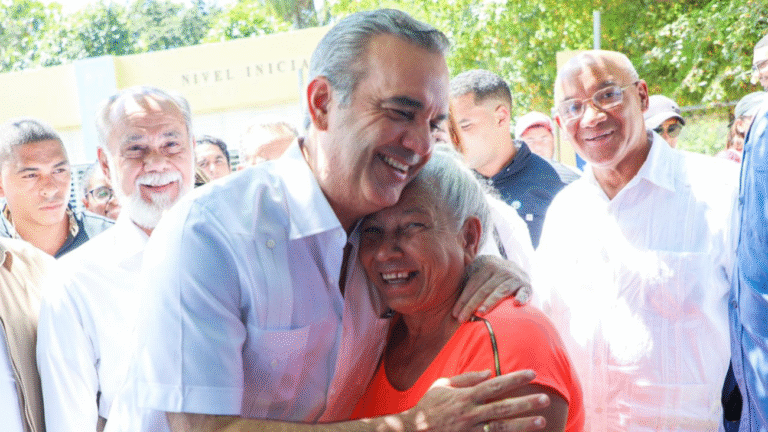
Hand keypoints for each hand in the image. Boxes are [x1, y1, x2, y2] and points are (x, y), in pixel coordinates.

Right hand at [406, 370, 548, 431]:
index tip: (532, 374)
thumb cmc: (428, 407)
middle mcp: (470, 413)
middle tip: (546, 399)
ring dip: (523, 424)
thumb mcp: (442, 386)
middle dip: (525, 403)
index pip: (495, 385)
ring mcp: (470, 430)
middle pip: (502, 407)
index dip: (514, 379)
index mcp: (465, 396)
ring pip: (501, 427)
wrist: (413, 431)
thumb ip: (466, 379)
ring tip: (542, 421)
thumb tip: (488, 372)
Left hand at [453, 255, 531, 322]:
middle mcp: (501, 270)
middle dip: (471, 305)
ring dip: (490, 302)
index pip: (472, 284)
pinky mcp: (526, 286)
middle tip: (462, 319)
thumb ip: (466, 282)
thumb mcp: (478, 274)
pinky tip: (517, 304)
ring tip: (481, 313)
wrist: (515, 268)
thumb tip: (450, 300)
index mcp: (486, 265)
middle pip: (484, 289)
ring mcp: (514, 277)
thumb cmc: (489, 277)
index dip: (463, 299)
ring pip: (500, 291)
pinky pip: (524, 292)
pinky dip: (522, 297)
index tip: (455, 314)